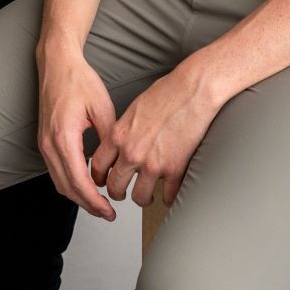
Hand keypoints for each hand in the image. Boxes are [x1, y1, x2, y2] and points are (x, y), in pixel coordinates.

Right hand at [36, 43, 116, 219]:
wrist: (57, 63)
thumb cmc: (78, 80)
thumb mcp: (102, 108)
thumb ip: (109, 140)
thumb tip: (118, 165)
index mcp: (64, 138)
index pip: (79, 182)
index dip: (95, 202)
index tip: (110, 212)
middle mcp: (49, 144)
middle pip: (67, 188)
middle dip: (88, 205)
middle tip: (108, 214)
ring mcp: (44, 143)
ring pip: (59, 182)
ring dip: (78, 196)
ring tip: (100, 203)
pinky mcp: (44, 140)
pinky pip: (55, 171)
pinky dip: (70, 183)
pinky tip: (87, 183)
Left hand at [90, 64, 219, 209]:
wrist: (191, 91)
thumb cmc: (165, 94)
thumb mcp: (133, 110)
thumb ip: (123, 131)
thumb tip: (119, 145)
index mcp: (119, 135)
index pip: (98, 166)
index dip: (99, 178)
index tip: (103, 182)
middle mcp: (132, 152)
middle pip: (115, 186)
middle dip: (117, 193)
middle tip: (122, 194)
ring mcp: (153, 163)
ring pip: (140, 197)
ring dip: (143, 198)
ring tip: (147, 194)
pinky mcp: (175, 169)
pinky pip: (168, 196)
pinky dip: (168, 198)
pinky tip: (169, 193)